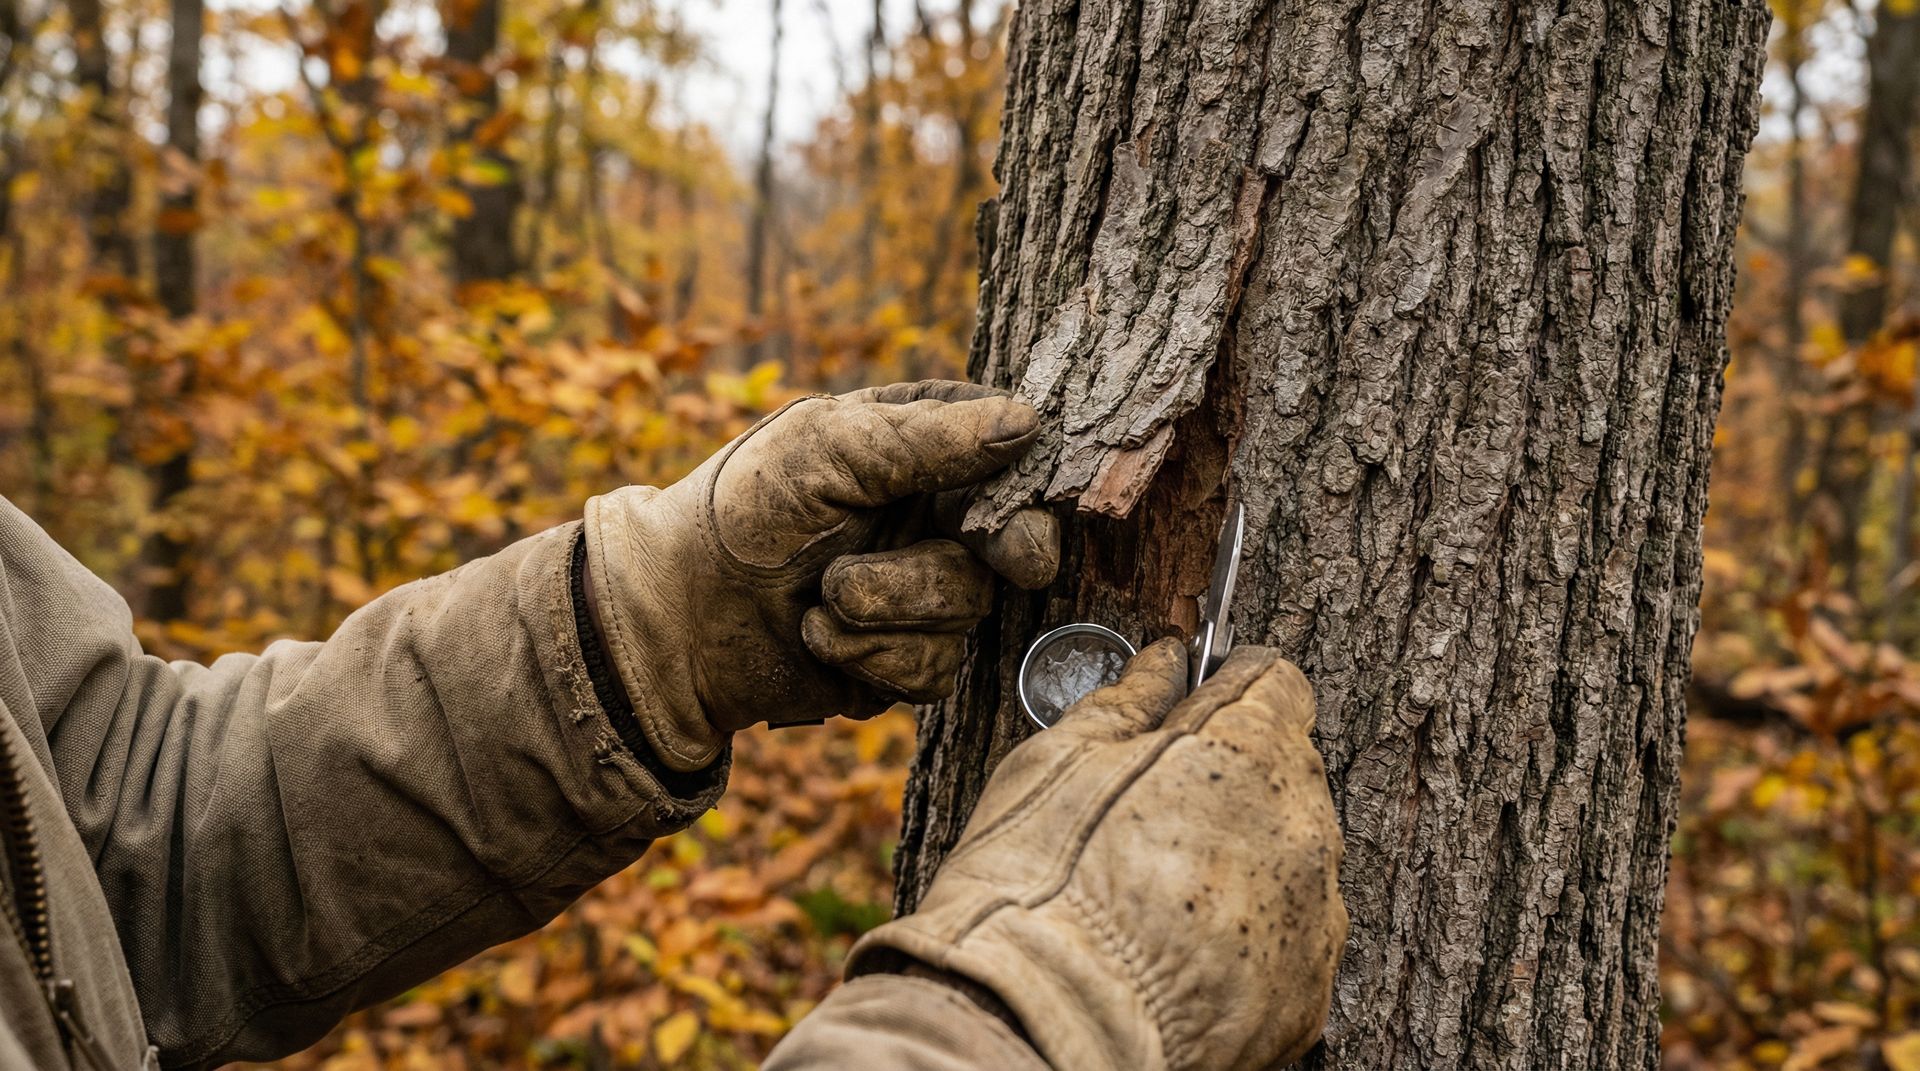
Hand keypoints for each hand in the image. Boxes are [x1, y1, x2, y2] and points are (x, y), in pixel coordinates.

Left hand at [583, 381, 1059, 770]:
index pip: (1009, 453)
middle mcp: (929, 517)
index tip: (1021, 501)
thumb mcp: (825, 451)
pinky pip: (934, 668)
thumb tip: (1027, 424)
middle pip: (1017, 539)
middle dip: (1004, 551)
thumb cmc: (739, 513)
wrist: (673, 620)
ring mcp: (920, 590)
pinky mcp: (902, 658)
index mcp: (917, 447)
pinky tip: (819, 639)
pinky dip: (874, 657)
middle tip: (1009, 557)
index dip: (1029, 482)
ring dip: (894, 606)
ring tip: (822, 597)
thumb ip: (926, 439)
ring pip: (969, 608)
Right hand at [848, 639, 1346, 1070]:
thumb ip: (1127, 702)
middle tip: (1150, 812)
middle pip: (1289, 773)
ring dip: (1244, 863)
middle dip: (1232, 779)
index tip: (1196, 705)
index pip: (1277, 682)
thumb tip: (1163, 663)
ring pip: (1292, 863)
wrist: (1040, 1027)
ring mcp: (1313, 920)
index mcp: (1245, 749)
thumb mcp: (1056, 763)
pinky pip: (1289, 947)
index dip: (1230, 688)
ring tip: (1156, 895)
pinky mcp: (1305, 999)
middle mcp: (1301, 829)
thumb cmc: (1035, 887)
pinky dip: (1248, 943)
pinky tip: (1177, 951)